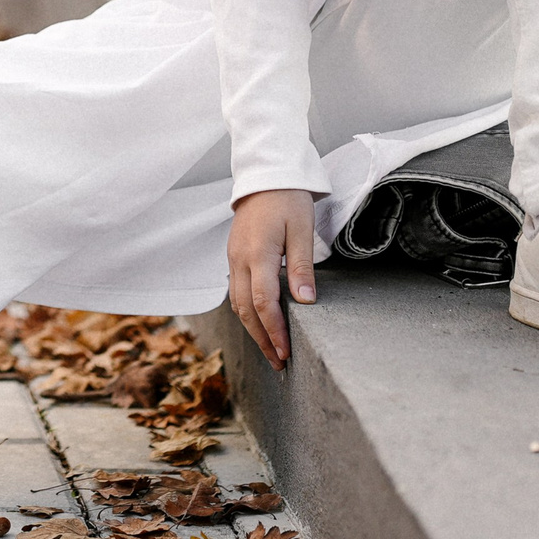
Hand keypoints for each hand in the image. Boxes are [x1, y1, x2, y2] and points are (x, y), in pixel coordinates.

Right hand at [227, 188, 317, 369]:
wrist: (264, 176)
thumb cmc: (287, 199)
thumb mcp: (301, 229)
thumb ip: (301, 266)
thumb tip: (305, 300)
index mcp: (257, 253)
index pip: (264, 303)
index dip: (275, 331)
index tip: (286, 353)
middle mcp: (239, 260)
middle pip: (246, 310)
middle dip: (262, 339)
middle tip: (280, 363)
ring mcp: (233, 259)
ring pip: (238, 304)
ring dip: (253, 330)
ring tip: (271, 350)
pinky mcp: (234, 257)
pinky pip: (237, 292)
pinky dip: (248, 313)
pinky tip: (260, 322)